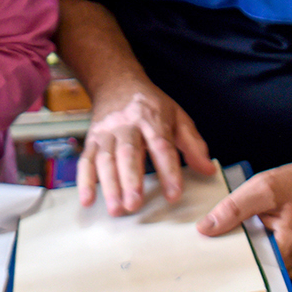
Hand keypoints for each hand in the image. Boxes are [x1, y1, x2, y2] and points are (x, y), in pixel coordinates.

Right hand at [77, 79, 210, 215]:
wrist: (116, 82)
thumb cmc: (150, 105)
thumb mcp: (177, 116)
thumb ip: (193, 144)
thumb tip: (208, 169)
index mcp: (152, 119)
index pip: (162, 146)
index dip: (168, 171)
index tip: (174, 194)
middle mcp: (127, 125)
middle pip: (128, 153)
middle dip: (131, 180)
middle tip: (134, 204)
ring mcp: (107, 132)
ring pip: (106, 159)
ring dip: (110, 185)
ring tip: (116, 209)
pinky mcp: (92, 139)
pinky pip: (87, 160)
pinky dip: (84, 181)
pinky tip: (87, 200)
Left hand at [196, 159, 291, 277]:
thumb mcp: (262, 188)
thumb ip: (233, 209)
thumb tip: (206, 229)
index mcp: (289, 248)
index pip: (248, 268)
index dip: (223, 262)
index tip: (201, 258)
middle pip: (251, 270)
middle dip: (228, 257)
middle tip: (203, 247)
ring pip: (256, 266)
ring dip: (239, 252)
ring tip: (220, 239)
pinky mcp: (289, 259)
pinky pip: (263, 259)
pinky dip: (250, 248)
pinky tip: (239, 234)